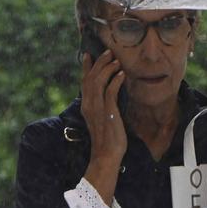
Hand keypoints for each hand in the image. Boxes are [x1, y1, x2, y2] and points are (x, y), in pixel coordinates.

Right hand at [80, 50, 125, 203]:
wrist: (106, 155)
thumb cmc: (107, 139)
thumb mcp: (101, 119)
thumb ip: (102, 106)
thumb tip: (109, 93)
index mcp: (86, 106)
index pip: (84, 82)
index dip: (87, 67)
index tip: (89, 54)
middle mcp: (89, 105)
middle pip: (90, 77)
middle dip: (99, 63)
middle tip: (108, 52)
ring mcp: (98, 109)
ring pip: (99, 81)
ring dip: (108, 68)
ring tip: (116, 60)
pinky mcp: (108, 113)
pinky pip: (110, 92)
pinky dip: (116, 81)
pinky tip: (122, 74)